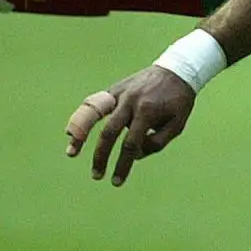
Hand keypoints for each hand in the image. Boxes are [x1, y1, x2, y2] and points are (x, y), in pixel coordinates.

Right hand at [65, 66, 195, 186]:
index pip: (131, 144)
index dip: (123, 165)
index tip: (117, 182)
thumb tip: (135, 154)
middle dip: (101, 157)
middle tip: (97, 176)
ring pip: (94, 114)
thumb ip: (157, 142)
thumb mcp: (178, 123)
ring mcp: (120, 93)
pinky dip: (82, 118)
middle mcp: (130, 101)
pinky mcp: (114, 89)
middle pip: (109, 133)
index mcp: (148, 111)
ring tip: (71, 153)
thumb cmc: (179, 100)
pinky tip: (72, 132)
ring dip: (80, 135)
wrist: (177, 69)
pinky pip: (94, 104)